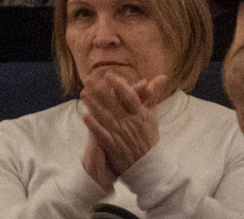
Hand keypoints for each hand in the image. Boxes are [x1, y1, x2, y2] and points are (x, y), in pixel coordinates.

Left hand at [80, 68, 164, 186]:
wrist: (149, 167)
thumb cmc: (150, 139)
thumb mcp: (152, 117)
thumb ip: (152, 97)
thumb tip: (160, 78)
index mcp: (141, 115)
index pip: (129, 97)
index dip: (119, 85)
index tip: (108, 75)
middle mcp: (131, 124)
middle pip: (113, 104)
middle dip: (100, 91)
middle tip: (88, 80)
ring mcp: (121, 135)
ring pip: (105, 117)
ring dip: (93, 105)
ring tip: (83, 93)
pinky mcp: (113, 147)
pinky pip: (102, 134)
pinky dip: (94, 126)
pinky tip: (85, 116)